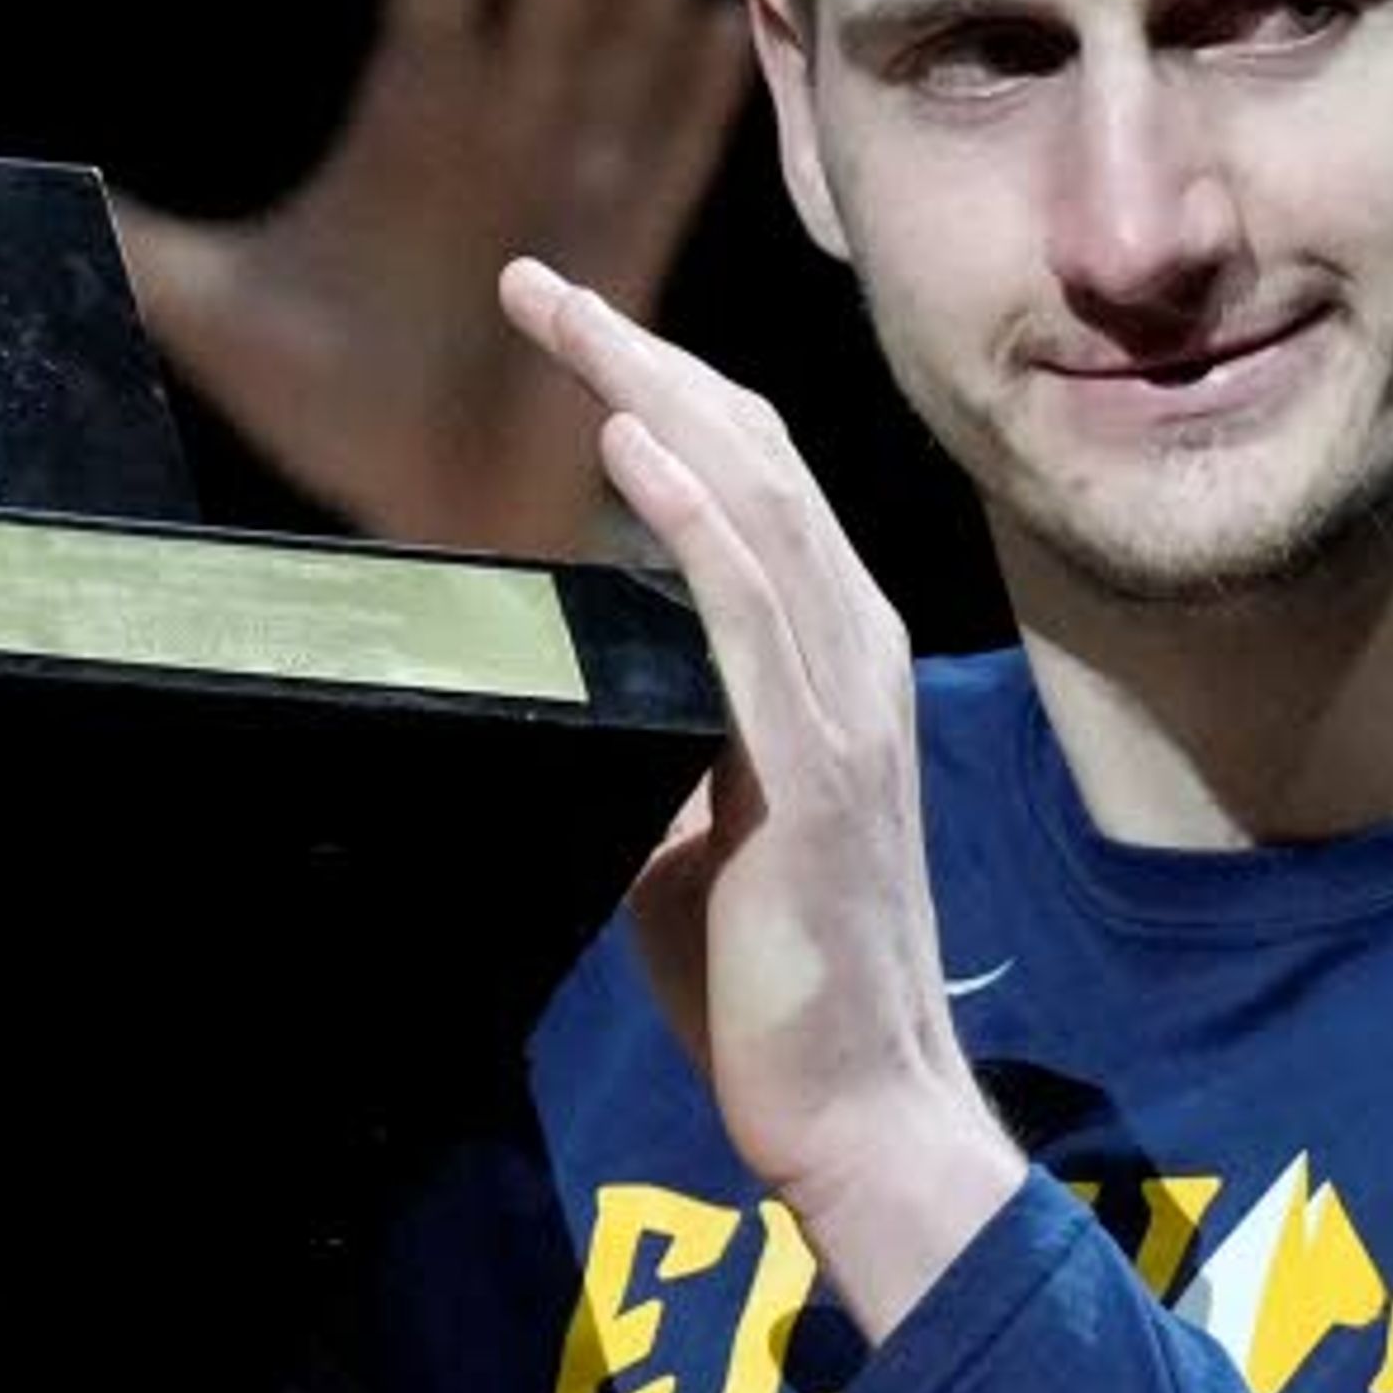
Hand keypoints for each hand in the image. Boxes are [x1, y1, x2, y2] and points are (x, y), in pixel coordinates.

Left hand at [113, 0, 750, 555]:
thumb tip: (36, 176)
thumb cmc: (340, 415)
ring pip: (623, 28)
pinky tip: (725, 15)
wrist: (421, 528)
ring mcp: (569, 188)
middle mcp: (505, 128)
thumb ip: (134, 233)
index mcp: (414, 117)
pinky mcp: (615, 266)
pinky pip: (667, 159)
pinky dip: (697, 92)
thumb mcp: (203, 306)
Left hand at [495, 262, 1022, 1339]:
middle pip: (752, 461)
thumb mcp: (691, 836)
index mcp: (829, 666)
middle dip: (639, 356)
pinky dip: (695, 522)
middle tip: (534, 286)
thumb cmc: (772, 988)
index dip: (664, 393)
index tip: (570, 327)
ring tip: (566, 322)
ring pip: (757, 509)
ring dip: (652, 399)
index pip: (751, 489)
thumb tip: (575, 718)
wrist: (858, 1106)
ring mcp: (842, 710)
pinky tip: (635, 451)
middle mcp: (853, 660)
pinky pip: (753, 618)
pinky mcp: (811, 773)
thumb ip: (657, 755)